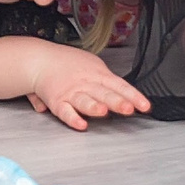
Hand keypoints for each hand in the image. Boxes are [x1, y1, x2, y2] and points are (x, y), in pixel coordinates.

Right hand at [20, 42, 150, 130]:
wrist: (40, 60)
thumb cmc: (67, 63)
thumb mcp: (93, 65)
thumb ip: (106, 81)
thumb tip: (124, 95)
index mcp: (98, 74)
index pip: (120, 86)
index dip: (133, 96)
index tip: (144, 106)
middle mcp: (86, 83)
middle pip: (104, 93)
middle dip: (116, 101)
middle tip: (127, 109)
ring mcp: (72, 93)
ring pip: (84, 100)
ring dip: (93, 106)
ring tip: (102, 112)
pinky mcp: (57, 101)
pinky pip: (65, 111)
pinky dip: (72, 118)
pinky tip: (81, 125)